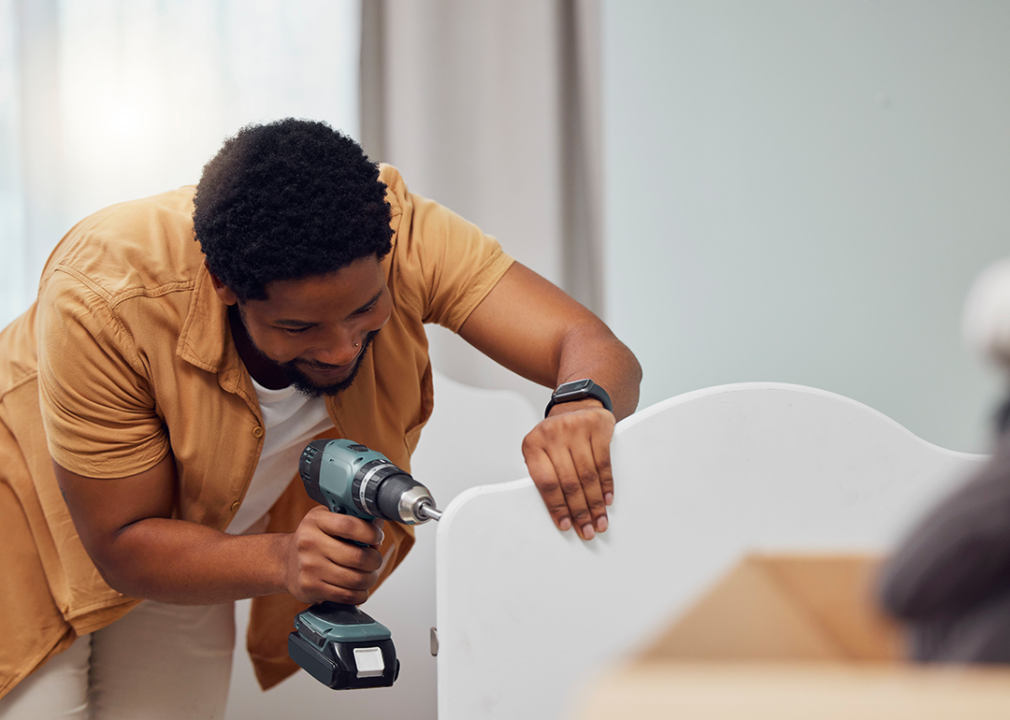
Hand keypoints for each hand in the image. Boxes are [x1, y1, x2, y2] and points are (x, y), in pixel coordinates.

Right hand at [285, 505, 384, 604]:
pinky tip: (358, 588)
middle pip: (357, 556)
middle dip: (375, 560)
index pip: (350, 525)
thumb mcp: (327, 519)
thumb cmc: (312, 539)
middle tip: (374, 560)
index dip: (370, 533)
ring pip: (355, 579)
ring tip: (368, 575)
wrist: (283, 562)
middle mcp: (310, 543)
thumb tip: (378, 530)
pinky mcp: (311, 588)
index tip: (377, 537)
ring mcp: (309, 567)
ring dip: (369, 579)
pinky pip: (346, 596)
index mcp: (316, 521)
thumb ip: (354, 520)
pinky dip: (359, 594)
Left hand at [521, 403, 615, 539]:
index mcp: (532, 444)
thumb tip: (557, 513)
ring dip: (595, 503)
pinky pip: (603, 462)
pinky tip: (607, 500)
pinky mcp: (597, 426)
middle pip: (568, 482)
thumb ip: (545, 475)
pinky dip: (606, 485)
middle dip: (579, 511)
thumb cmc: (557, 436)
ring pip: (587, 475)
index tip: (565, 525)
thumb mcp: (542, 451)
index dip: (557, 507)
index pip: (545, 482)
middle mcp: (552, 434)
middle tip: (586, 529)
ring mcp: (574, 428)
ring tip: (599, 521)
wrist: (577, 405)